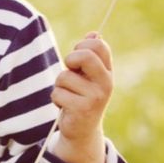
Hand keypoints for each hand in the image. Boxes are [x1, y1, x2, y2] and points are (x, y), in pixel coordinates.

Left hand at [52, 32, 112, 151]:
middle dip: (70, 60)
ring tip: (68, 95)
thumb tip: (94, 33)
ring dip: (59, 85)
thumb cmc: (81, 97)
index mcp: (107, 71)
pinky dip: (56, 99)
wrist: (82, 130)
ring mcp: (96, 97)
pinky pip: (58, 93)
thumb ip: (89, 55)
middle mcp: (106, 83)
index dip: (82, 45)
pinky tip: (65, 106)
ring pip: (64, 76)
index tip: (77, 57)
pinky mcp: (82, 109)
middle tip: (70, 71)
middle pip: (85, 56)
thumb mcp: (87, 75)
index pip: (98, 45)